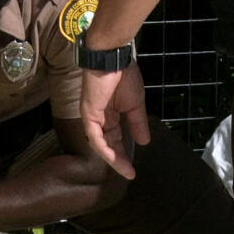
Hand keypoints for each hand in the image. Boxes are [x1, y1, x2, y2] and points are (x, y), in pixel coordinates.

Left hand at [77, 62, 150, 179]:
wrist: (113, 60)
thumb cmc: (124, 76)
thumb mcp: (135, 105)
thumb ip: (137, 123)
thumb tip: (145, 141)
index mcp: (110, 114)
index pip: (116, 138)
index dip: (124, 152)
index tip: (133, 168)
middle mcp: (99, 118)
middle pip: (108, 144)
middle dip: (119, 159)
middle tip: (130, 173)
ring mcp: (92, 117)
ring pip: (100, 144)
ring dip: (113, 158)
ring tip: (125, 170)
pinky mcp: (88, 114)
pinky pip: (95, 136)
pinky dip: (104, 148)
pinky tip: (114, 158)